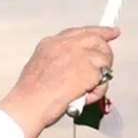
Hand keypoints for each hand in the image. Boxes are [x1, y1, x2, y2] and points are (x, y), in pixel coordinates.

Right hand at [0, 26, 120, 137]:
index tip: (109, 32)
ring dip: (101, 76)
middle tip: (108, 64)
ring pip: (104, 59)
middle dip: (105, 52)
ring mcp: (78, 56)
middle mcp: (66, 45)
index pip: (80, 31)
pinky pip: (104, 79)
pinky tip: (85, 97)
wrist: (28, 105)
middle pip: (96, 39)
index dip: (98, 32)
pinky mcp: (88, 71)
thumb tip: (75, 65)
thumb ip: (59, 60)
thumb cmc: (30, 94)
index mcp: (52, 43)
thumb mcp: (39, 65)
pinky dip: (97, 91)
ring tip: (88, 89)